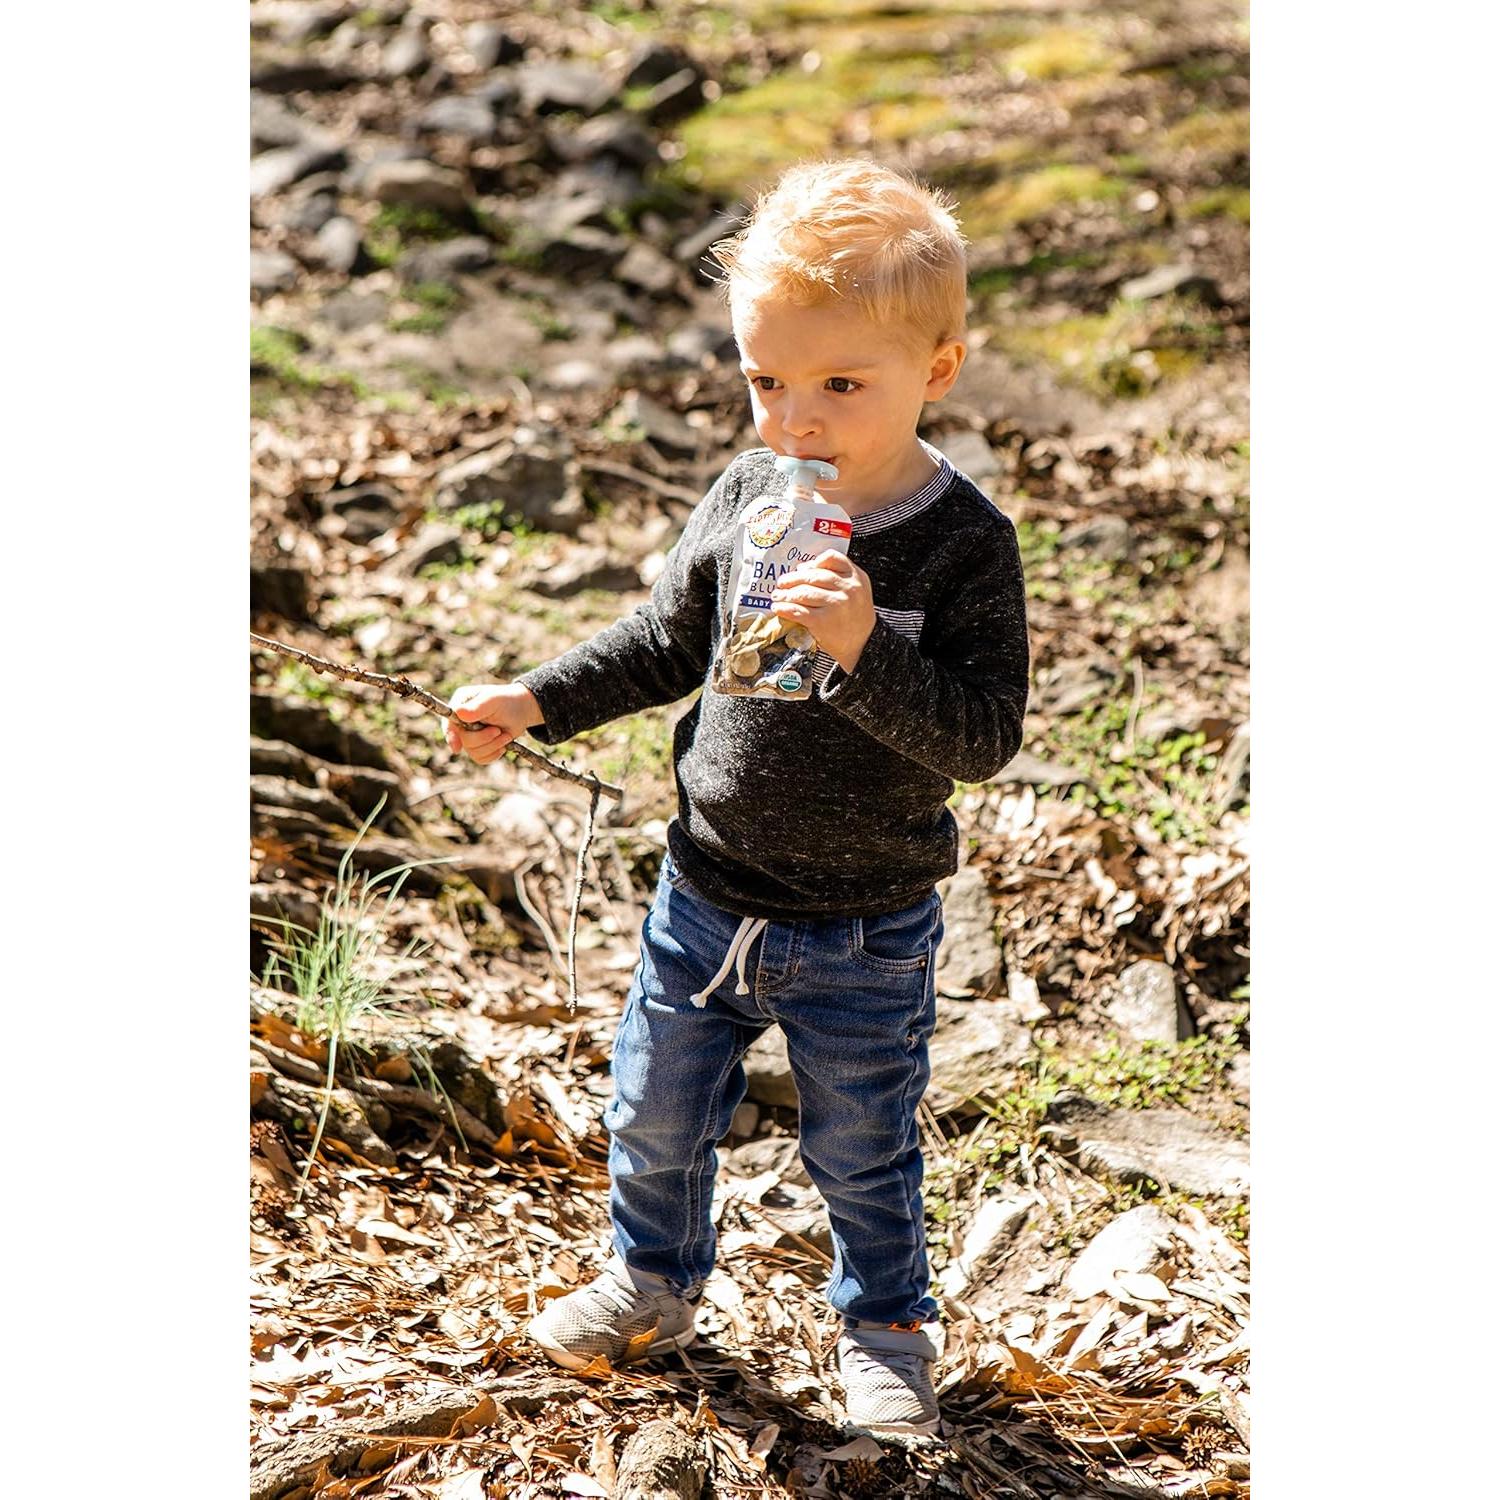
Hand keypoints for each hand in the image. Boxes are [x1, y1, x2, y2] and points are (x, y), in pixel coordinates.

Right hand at [445, 682, 543, 764]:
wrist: (521, 711)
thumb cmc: (506, 701)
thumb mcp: (494, 700)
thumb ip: (477, 707)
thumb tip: (459, 713)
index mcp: (460, 703)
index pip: (449, 721)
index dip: (451, 735)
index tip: (457, 747)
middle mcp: (460, 720)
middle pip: (463, 739)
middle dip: (483, 738)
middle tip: (498, 731)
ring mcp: (468, 734)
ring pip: (472, 751)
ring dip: (492, 746)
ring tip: (505, 735)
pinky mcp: (477, 746)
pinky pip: (480, 758)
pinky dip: (494, 753)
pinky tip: (502, 744)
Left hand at [771, 550, 875, 672]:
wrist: (864, 643)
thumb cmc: (856, 616)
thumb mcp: (858, 590)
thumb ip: (838, 576)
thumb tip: (804, 568)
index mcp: (856, 577)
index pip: (832, 558)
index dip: (813, 562)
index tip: (801, 568)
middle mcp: (847, 589)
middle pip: (813, 576)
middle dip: (793, 579)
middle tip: (782, 583)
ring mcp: (835, 605)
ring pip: (803, 593)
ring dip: (785, 594)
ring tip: (777, 596)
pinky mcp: (823, 621)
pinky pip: (798, 611)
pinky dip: (784, 609)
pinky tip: (778, 608)